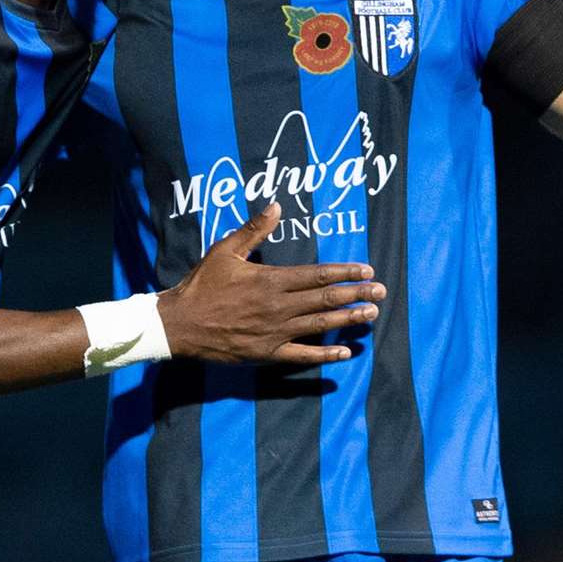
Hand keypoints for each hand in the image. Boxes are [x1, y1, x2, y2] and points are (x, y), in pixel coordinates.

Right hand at [157, 204, 385, 365]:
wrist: (181, 324)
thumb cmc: (202, 285)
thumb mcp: (225, 251)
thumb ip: (253, 230)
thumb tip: (276, 206)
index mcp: (271, 280)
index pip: (317, 274)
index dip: (345, 272)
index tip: (366, 269)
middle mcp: (279, 306)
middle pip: (325, 298)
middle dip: (356, 294)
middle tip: (381, 291)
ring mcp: (275, 332)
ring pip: (320, 324)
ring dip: (348, 319)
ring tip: (371, 314)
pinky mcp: (268, 353)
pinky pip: (303, 355)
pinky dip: (325, 353)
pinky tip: (345, 351)